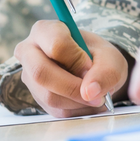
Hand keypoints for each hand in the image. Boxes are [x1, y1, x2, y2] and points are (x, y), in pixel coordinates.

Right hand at [13, 20, 128, 116]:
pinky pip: (56, 110)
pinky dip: (78, 109)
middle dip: (73, 88)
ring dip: (79, 101)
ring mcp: (29, 76)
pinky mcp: (37, 97)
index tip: (92, 67)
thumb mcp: (110, 58)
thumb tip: (90, 92)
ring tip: (96, 95)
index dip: (77, 61)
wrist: (93, 69)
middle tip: (98, 94)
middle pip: (41, 73)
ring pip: (49, 96)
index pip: (55, 45)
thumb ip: (105, 71)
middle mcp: (29, 52)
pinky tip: (87, 100)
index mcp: (45, 31)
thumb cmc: (98, 56)